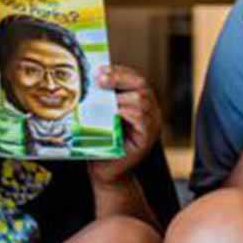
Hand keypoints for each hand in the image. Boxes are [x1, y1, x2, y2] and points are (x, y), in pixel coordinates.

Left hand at [88, 65, 160, 183]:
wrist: (104, 171)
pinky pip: (142, 119)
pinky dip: (127, 113)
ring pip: (142, 100)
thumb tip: (90, 76)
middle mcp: (150, 110)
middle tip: (99, 80)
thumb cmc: (100, 142)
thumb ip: (101, 97)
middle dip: (119, 78)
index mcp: (139, 101)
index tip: (99, 71)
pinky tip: (114, 114)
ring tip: (102, 101)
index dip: (118, 71)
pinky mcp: (148, 138)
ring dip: (120, 97)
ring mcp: (152, 124)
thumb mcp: (100, 114)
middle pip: (141, 85)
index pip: (135, 78)